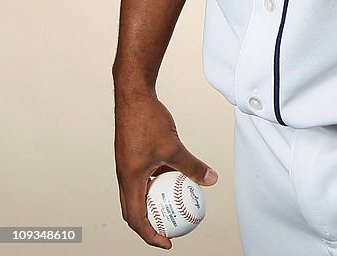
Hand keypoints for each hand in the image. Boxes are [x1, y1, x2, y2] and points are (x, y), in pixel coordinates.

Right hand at [114, 90, 217, 248]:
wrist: (133, 96)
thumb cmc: (148, 120)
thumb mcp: (173, 147)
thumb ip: (191, 165)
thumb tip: (210, 180)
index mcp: (130, 180)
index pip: (135, 219)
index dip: (150, 235)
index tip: (167, 242)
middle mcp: (125, 175)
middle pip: (133, 210)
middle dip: (150, 224)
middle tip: (169, 230)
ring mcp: (127, 164)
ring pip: (139, 191)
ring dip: (154, 200)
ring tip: (174, 205)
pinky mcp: (132, 153)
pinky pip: (143, 175)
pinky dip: (156, 181)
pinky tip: (174, 174)